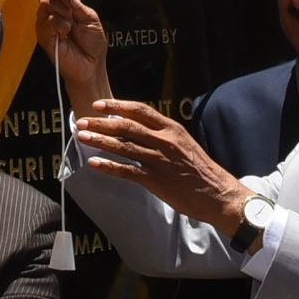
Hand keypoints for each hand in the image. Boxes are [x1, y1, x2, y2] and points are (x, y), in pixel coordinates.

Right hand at [36, 0, 111, 108]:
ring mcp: (46, 21)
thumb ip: (77, 4)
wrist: (91, 66)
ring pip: (45, 2)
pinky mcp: (43, 34)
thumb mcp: (90, 18)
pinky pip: (46, 20)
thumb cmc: (92, 43)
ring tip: (71, 23)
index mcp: (66, 1)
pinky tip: (65, 31)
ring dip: (61, 9)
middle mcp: (53, 8)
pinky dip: (59, 23)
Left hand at [74, 100, 251, 232]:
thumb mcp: (184, 143)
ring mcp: (159, 160)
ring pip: (123, 146)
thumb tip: (136, 127)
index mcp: (171, 129)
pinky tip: (94, 163)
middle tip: (82, 121)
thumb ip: (162, 134)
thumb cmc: (200, 169)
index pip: (139, 110)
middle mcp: (164, 141)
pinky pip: (127, 171)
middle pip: (126, 126)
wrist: (217, 194)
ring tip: (81, 137)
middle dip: (101, 123)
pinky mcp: (156, 180)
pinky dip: (108, 167)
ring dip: (100, 141)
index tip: (99, 104)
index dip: (116, 106)